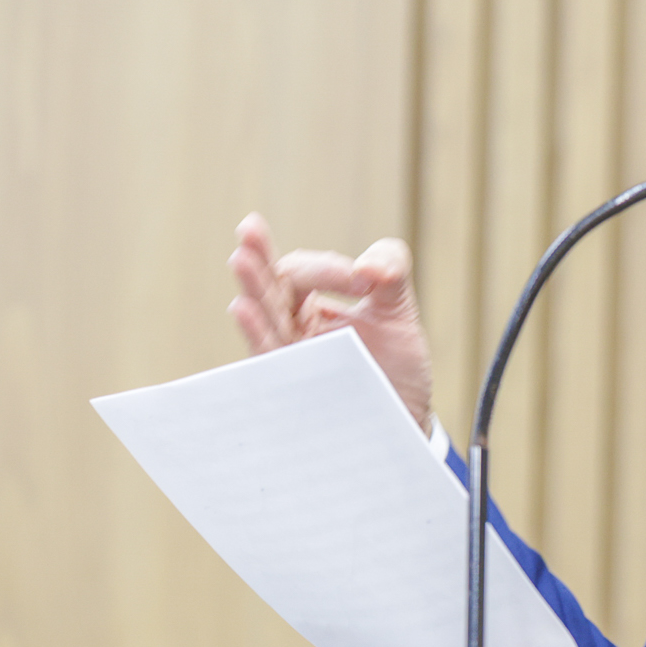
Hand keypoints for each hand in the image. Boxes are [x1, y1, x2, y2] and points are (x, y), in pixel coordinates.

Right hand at [227, 212, 435, 432]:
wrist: (405, 417)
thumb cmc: (397, 366)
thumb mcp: (399, 309)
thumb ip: (391, 270)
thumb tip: (368, 267)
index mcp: (312, 305)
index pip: (300, 274)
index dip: (326, 268)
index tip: (365, 281)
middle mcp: (294, 328)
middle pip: (269, 288)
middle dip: (259, 259)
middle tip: (248, 229)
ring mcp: (292, 355)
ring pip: (264, 318)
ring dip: (253, 289)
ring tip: (240, 260)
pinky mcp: (296, 383)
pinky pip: (270, 356)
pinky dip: (257, 331)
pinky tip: (243, 308)